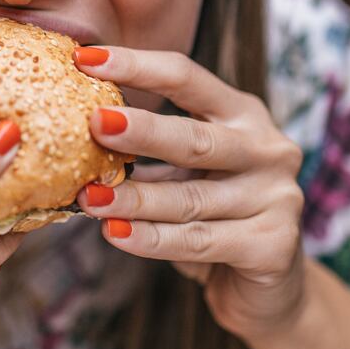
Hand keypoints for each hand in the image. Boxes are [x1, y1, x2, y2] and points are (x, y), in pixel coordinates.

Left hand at [72, 46, 306, 341]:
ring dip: (134, 199)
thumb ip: (150, 156)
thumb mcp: (186, 176)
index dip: (138, 66)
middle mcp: (268, 149)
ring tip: (88, 198)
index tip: (84, 59)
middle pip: (195, 137)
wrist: (269, 289)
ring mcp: (277, 197)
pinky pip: (198, 241)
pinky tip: (115, 235)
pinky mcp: (273, 245)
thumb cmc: (215, 219)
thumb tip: (72, 136)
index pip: (187, 78)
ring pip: (190, 198)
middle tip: (93, 123)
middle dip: (141, 131)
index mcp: (243, 115)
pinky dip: (152, 239)